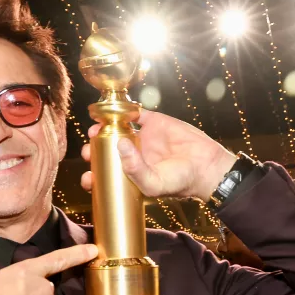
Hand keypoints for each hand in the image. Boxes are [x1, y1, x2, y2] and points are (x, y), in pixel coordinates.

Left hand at [79, 110, 234, 200]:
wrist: (206, 166)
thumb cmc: (180, 182)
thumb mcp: (153, 185)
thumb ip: (134, 169)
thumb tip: (119, 144)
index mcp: (131, 174)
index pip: (107, 175)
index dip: (94, 174)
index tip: (88, 176)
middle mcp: (134, 156)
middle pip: (106, 150)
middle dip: (94, 150)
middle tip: (89, 150)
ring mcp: (143, 138)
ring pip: (117, 130)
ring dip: (104, 128)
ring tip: (97, 129)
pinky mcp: (154, 123)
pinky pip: (135, 113)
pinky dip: (124, 110)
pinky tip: (116, 112)